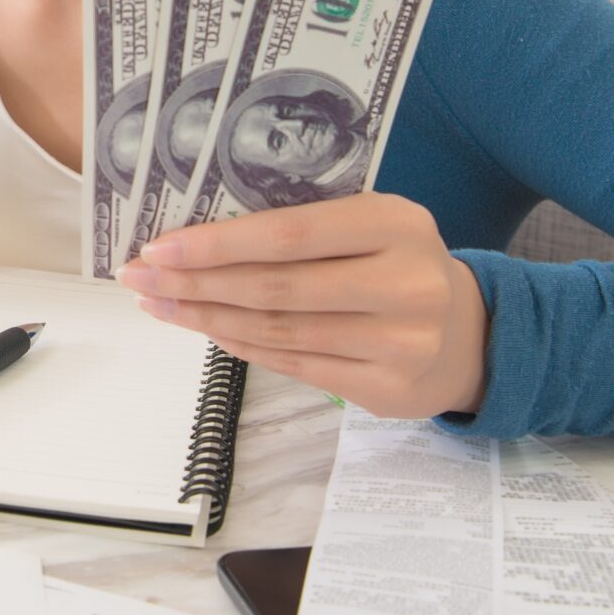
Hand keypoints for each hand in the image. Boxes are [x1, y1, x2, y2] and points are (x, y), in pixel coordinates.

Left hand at [115, 192, 489, 419]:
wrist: (471, 334)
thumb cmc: (399, 265)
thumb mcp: (373, 225)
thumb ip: (308, 225)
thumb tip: (201, 233)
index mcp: (396, 224)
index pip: (290, 233)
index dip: (219, 243)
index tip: (161, 244)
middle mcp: (405, 284)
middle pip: (276, 287)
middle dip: (197, 281)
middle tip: (142, 275)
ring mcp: (400, 343)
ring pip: (278, 330)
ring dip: (206, 316)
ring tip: (160, 303)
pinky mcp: (386, 389)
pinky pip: (294, 365)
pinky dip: (241, 345)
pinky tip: (206, 328)